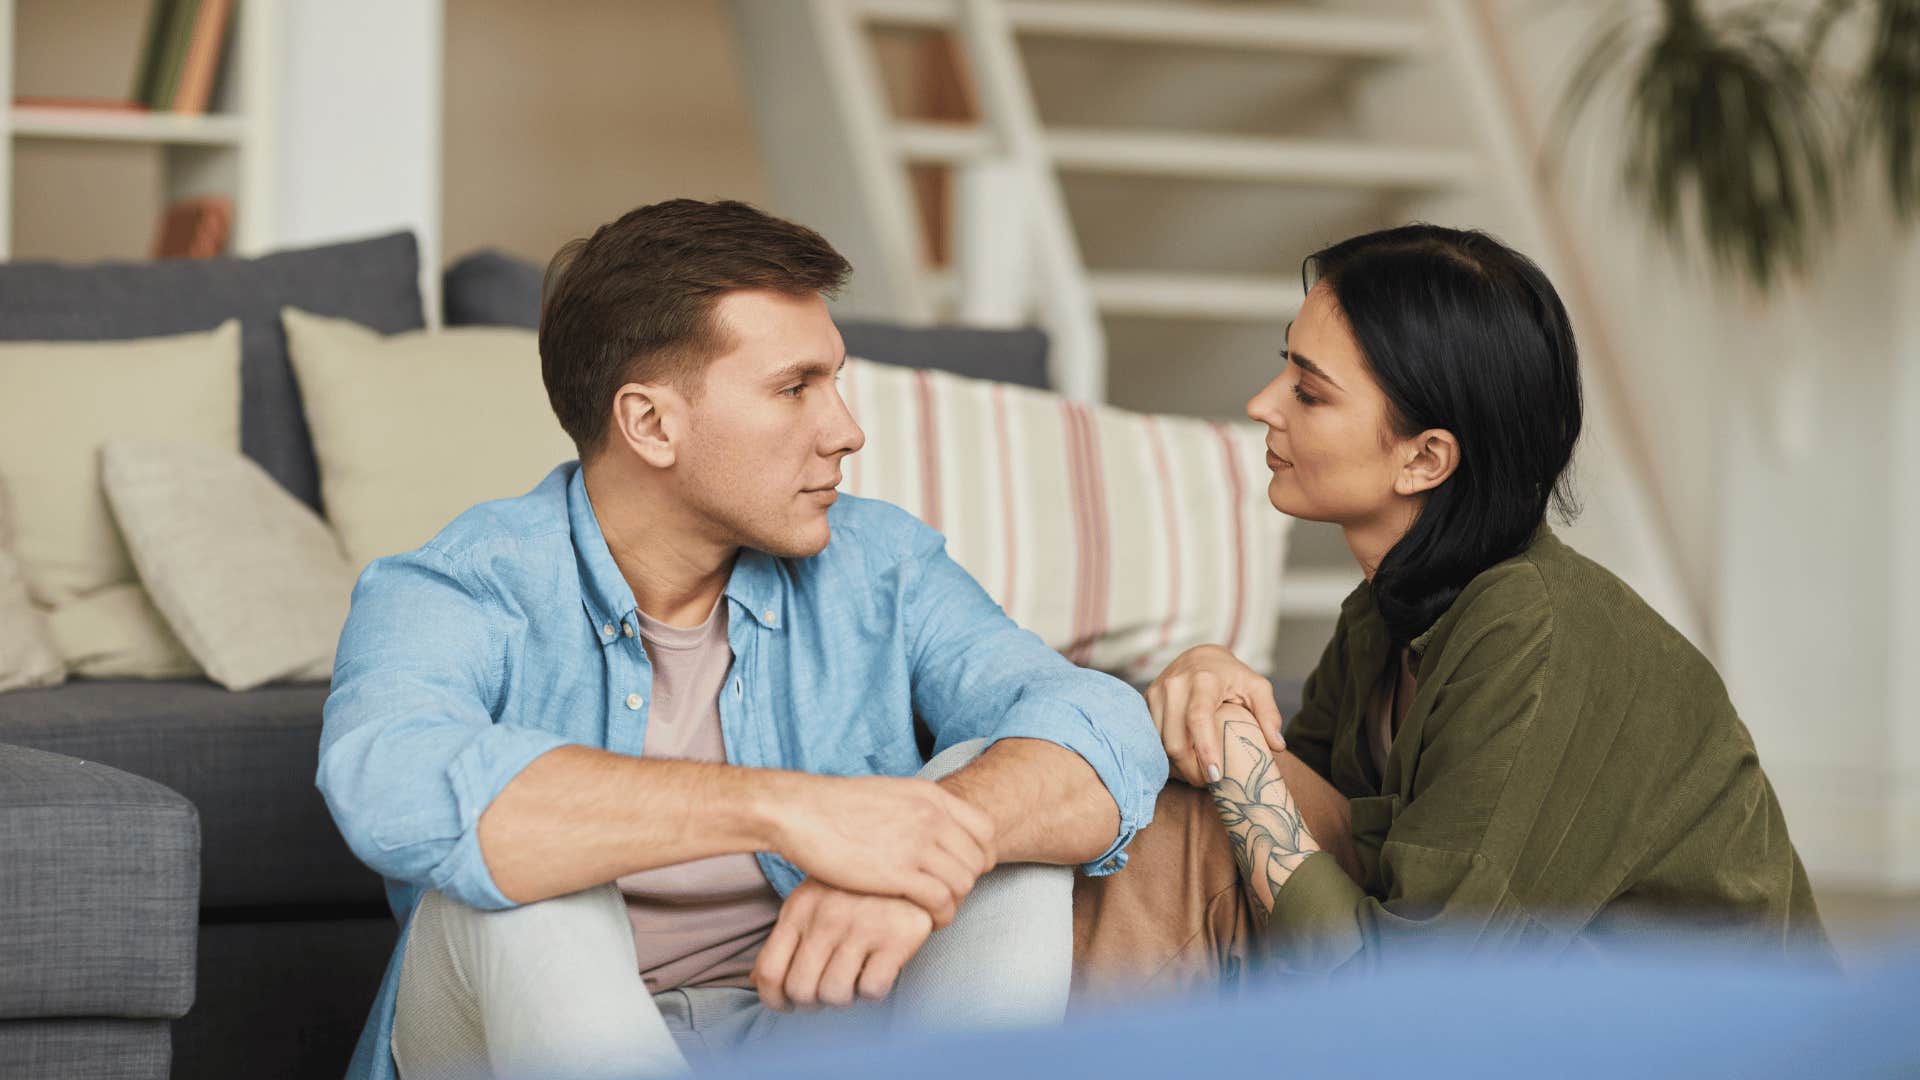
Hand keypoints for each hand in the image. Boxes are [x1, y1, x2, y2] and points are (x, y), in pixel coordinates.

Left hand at [752, 878, 932, 1010]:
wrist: (911, 859)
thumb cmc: (856, 888)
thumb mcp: (813, 899)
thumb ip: (787, 937)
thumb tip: (755, 981)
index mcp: (800, 908)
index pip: (770, 972)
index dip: (774, 1000)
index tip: (788, 1005)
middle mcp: (826, 918)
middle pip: (801, 990)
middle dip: (812, 1002)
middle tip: (827, 992)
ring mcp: (861, 926)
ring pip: (835, 995)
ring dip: (844, 997)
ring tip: (854, 978)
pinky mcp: (896, 937)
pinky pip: (873, 989)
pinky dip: (873, 991)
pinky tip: (878, 970)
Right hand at [774, 773, 995, 928]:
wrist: (801, 812)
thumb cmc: (836, 807)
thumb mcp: (889, 794)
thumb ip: (917, 810)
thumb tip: (930, 825)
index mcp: (931, 796)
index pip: (985, 829)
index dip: (981, 855)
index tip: (963, 871)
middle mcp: (931, 816)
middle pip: (978, 859)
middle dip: (968, 883)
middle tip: (948, 896)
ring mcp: (917, 843)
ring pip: (963, 882)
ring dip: (955, 902)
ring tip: (937, 912)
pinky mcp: (899, 872)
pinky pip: (941, 900)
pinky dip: (941, 916)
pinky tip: (927, 922)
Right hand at [1146, 645, 1285, 786]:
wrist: (1199, 656)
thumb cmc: (1232, 675)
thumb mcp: (1257, 687)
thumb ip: (1269, 714)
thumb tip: (1277, 747)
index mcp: (1204, 680)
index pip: (1198, 719)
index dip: (1205, 750)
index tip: (1216, 776)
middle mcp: (1175, 685)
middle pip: (1174, 739)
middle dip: (1190, 769)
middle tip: (1208, 783)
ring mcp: (1157, 692)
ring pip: (1160, 742)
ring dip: (1177, 765)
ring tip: (1196, 774)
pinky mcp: (1147, 700)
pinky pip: (1152, 737)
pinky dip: (1166, 754)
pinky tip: (1183, 762)